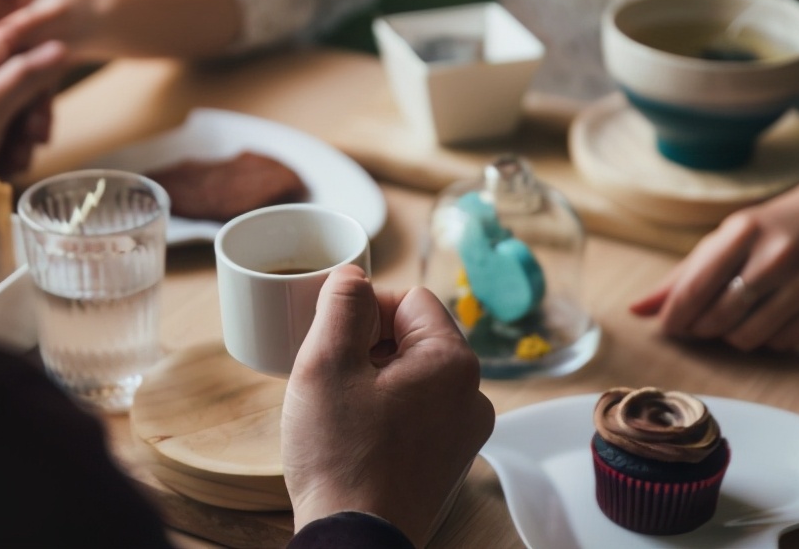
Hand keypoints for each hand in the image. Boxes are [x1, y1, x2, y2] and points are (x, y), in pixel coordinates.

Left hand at [0, 41, 70, 188]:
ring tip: (10, 165)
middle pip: (15, 91)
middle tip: (29, 148)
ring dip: (16, 143)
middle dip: (27, 124)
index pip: (19, 59)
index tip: (38, 123)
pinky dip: (0, 151)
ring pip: (6, 116)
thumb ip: (26, 76)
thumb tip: (60, 46)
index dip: (37, 92)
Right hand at [282, 266, 493, 547]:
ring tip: (339, 407)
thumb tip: (352, 275)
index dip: (364, 309)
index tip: (332, 338)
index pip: (409, 299)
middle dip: (368, 344)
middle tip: (330, 374)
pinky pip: (418, 411)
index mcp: (452, 362)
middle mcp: (472, 395)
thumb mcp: (326, 363)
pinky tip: (354, 433)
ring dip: (374, 378)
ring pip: (413, 375)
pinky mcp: (447, 460)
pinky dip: (385, 410)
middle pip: (414, 336)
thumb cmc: (341, 457)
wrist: (354, 540)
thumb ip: (341, 304)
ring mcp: (463, 432)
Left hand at [630, 167, 798, 350]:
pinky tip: (767, 319)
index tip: (666, 328)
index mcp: (745, 231)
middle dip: (701, 328)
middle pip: (720, 316)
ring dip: (731, 336)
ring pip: (749, 336)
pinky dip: (766, 339)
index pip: (696, 285)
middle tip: (700, 323)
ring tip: (734, 319)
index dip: (674, 315)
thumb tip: (636, 310)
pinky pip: (782, 343)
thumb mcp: (726, 237)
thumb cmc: (772, 228)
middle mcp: (778, 255)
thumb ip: (682, 275)